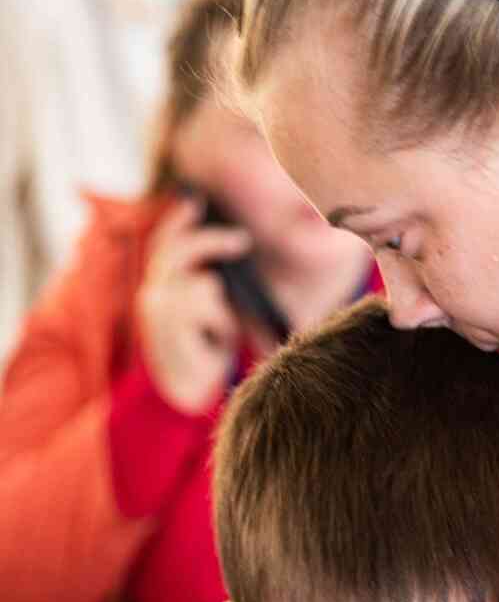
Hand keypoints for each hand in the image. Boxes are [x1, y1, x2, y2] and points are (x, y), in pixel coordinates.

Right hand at [138, 199, 250, 412]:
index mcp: (161, 289)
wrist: (187, 399)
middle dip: (211, 242)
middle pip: (179, 252)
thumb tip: (232, 250)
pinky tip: (211, 344)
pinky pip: (207, 306)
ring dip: (220, 309)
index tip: (196, 203)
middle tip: (241, 241)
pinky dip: (218, 323)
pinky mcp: (170, 325)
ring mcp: (159, 310)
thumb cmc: (204, 355)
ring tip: (217, 335)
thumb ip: (209, 284)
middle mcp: (153, 295)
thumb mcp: (208, 313)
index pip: (165, 245)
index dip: (178, 222)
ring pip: (203, 285)